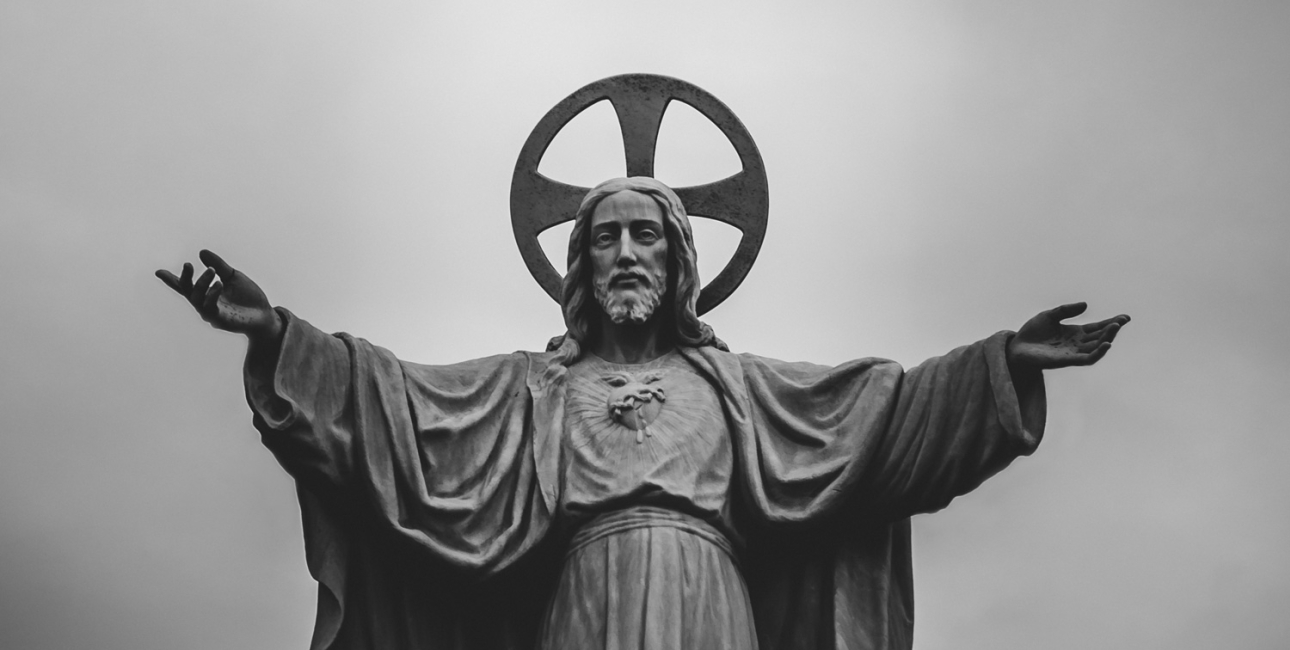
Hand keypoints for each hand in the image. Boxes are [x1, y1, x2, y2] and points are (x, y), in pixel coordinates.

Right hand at [156, 250, 281, 340]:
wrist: (265, 314)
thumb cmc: (248, 297)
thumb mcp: (233, 276)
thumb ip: (219, 265)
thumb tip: (201, 252)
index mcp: (206, 293)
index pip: (185, 286)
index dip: (171, 280)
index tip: (158, 272)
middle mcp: (204, 304)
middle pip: (188, 291)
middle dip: (185, 278)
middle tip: (188, 264)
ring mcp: (211, 314)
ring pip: (197, 299)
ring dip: (202, 283)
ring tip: (212, 270)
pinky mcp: (220, 320)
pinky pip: (210, 307)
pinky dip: (212, 295)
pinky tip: (219, 284)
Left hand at [1007, 302, 1128, 369]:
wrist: (1016, 347)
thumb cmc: (1032, 332)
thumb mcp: (1049, 315)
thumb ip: (1066, 310)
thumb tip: (1086, 305)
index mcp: (1075, 333)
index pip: (1098, 327)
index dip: (1111, 322)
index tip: (1125, 317)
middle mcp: (1077, 343)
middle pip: (1100, 336)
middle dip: (1113, 328)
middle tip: (1123, 320)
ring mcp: (1074, 353)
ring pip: (1097, 347)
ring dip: (1108, 338)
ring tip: (1115, 327)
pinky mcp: (1067, 361)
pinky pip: (1087, 359)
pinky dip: (1098, 353)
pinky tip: (1106, 344)